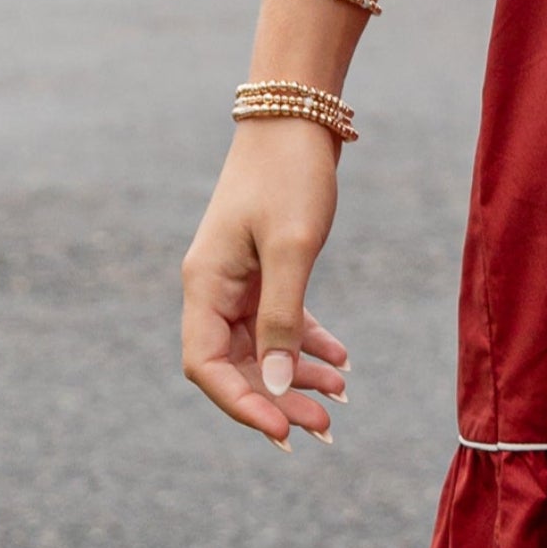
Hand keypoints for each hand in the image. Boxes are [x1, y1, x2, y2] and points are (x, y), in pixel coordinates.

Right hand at [181, 124, 351, 442]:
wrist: (297, 116)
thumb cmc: (290, 175)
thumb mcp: (292, 249)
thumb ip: (283, 320)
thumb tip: (278, 385)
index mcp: (205, 285)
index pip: (206, 366)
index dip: (242, 404)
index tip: (285, 430)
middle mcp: (213, 288)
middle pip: (235, 364)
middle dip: (279, 398)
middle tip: (325, 427)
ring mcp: (238, 280)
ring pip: (261, 348)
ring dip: (297, 377)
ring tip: (341, 399)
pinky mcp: (264, 269)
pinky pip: (281, 322)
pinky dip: (308, 345)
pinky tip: (341, 362)